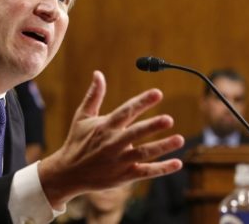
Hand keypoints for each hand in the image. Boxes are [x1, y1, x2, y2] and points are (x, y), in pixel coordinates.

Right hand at [38, 70, 183, 208]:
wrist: (68, 173)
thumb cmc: (77, 141)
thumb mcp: (82, 117)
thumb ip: (93, 95)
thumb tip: (98, 73)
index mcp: (105, 126)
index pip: (126, 111)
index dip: (142, 102)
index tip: (158, 93)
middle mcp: (113, 142)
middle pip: (135, 133)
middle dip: (152, 126)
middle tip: (168, 119)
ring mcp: (119, 160)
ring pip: (144, 153)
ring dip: (162, 146)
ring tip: (179, 139)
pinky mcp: (124, 176)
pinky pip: (145, 172)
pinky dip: (162, 168)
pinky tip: (177, 163)